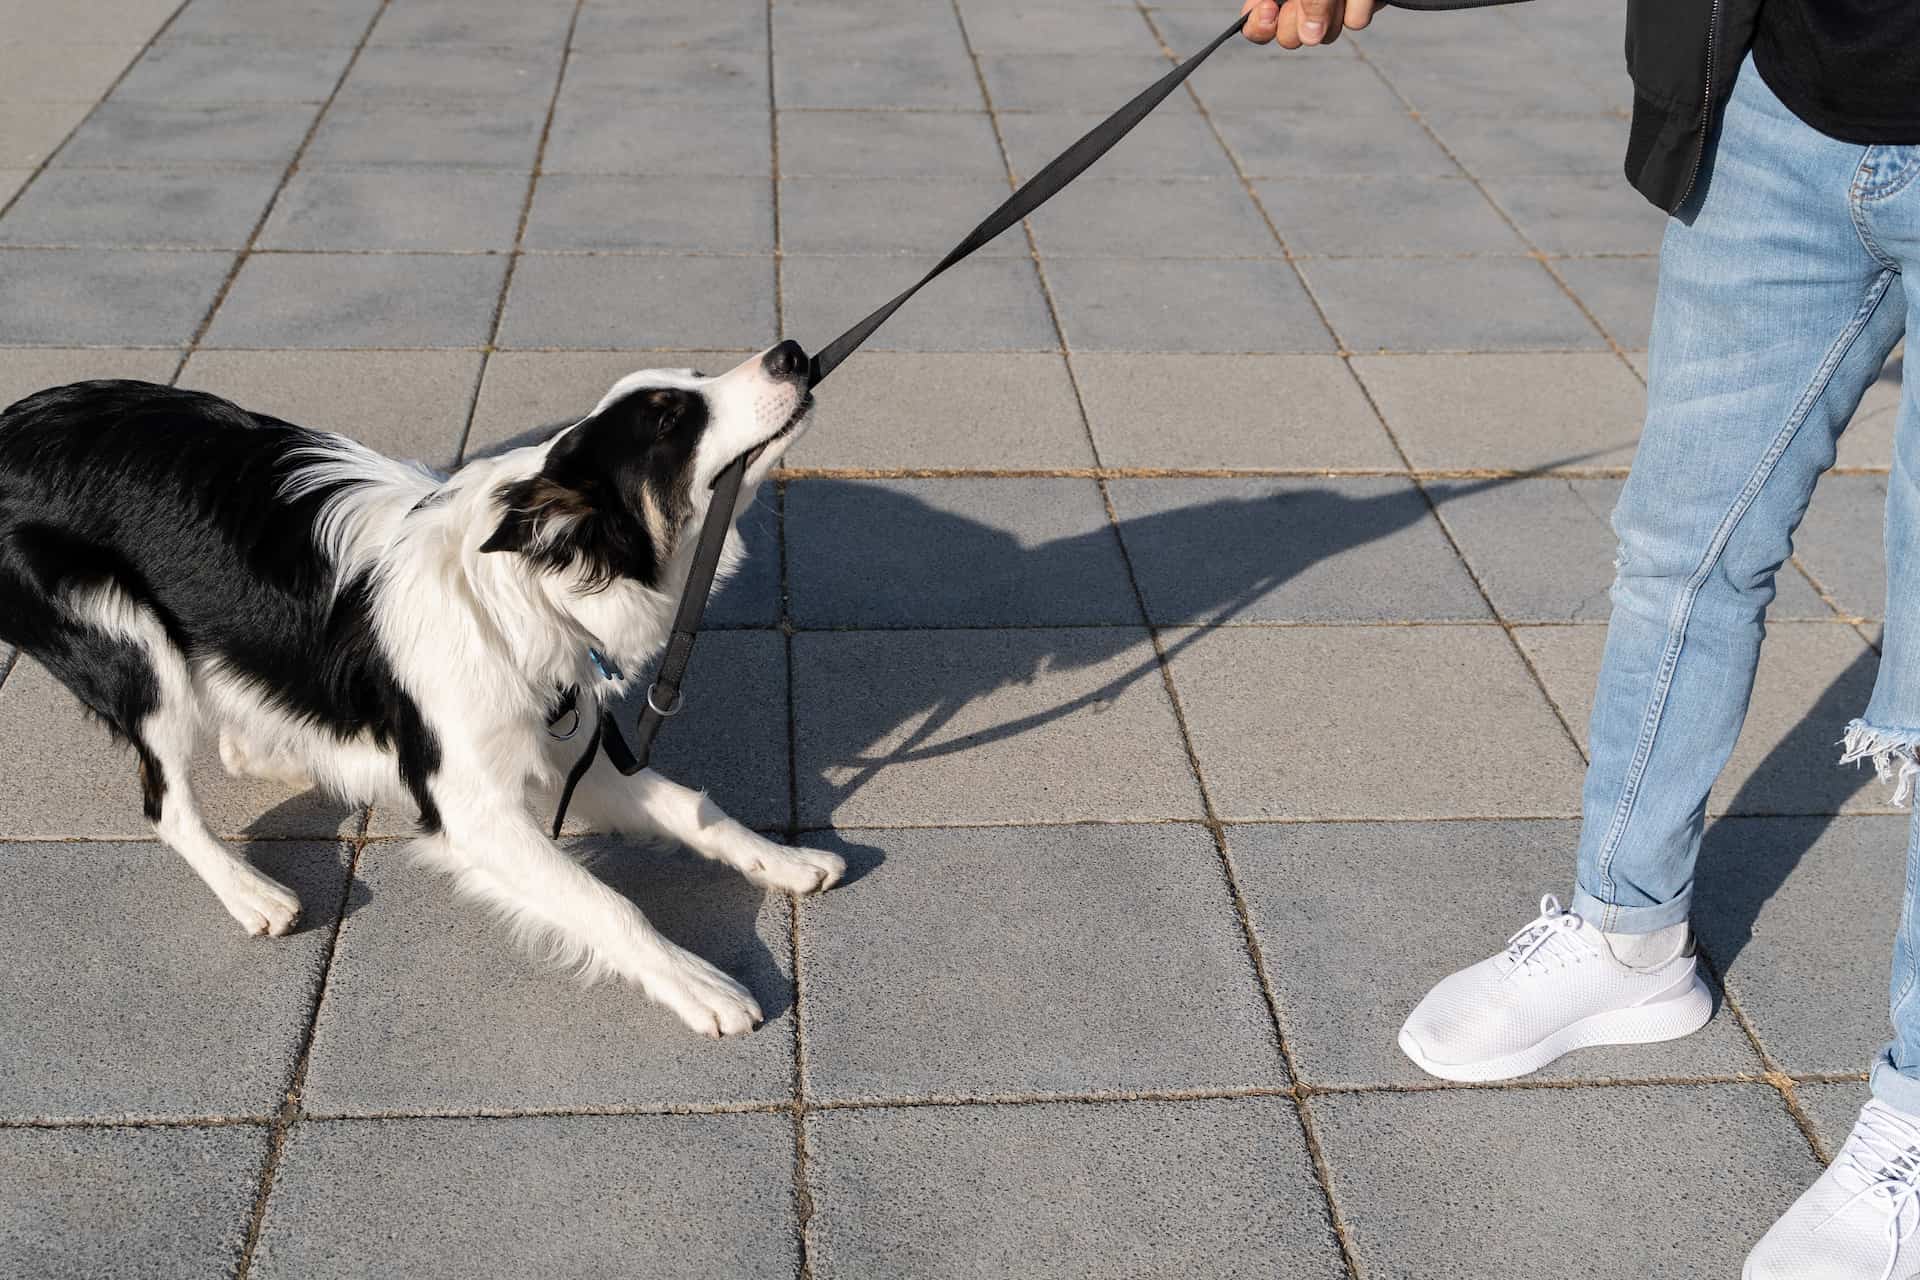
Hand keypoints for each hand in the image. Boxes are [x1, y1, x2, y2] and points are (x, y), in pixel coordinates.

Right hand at [1241, 0, 1378, 46]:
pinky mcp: (1359, 7)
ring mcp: (1333, 8)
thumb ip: (1308, 0)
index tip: (1269, 9)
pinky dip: (1360, 2)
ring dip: (1333, 10)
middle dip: (1297, 21)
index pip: (1259, 28)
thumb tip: (1311, 37)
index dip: (1260, 27)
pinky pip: (1357, 20)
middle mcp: (1304, 4)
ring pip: (1327, 34)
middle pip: (1292, 38)